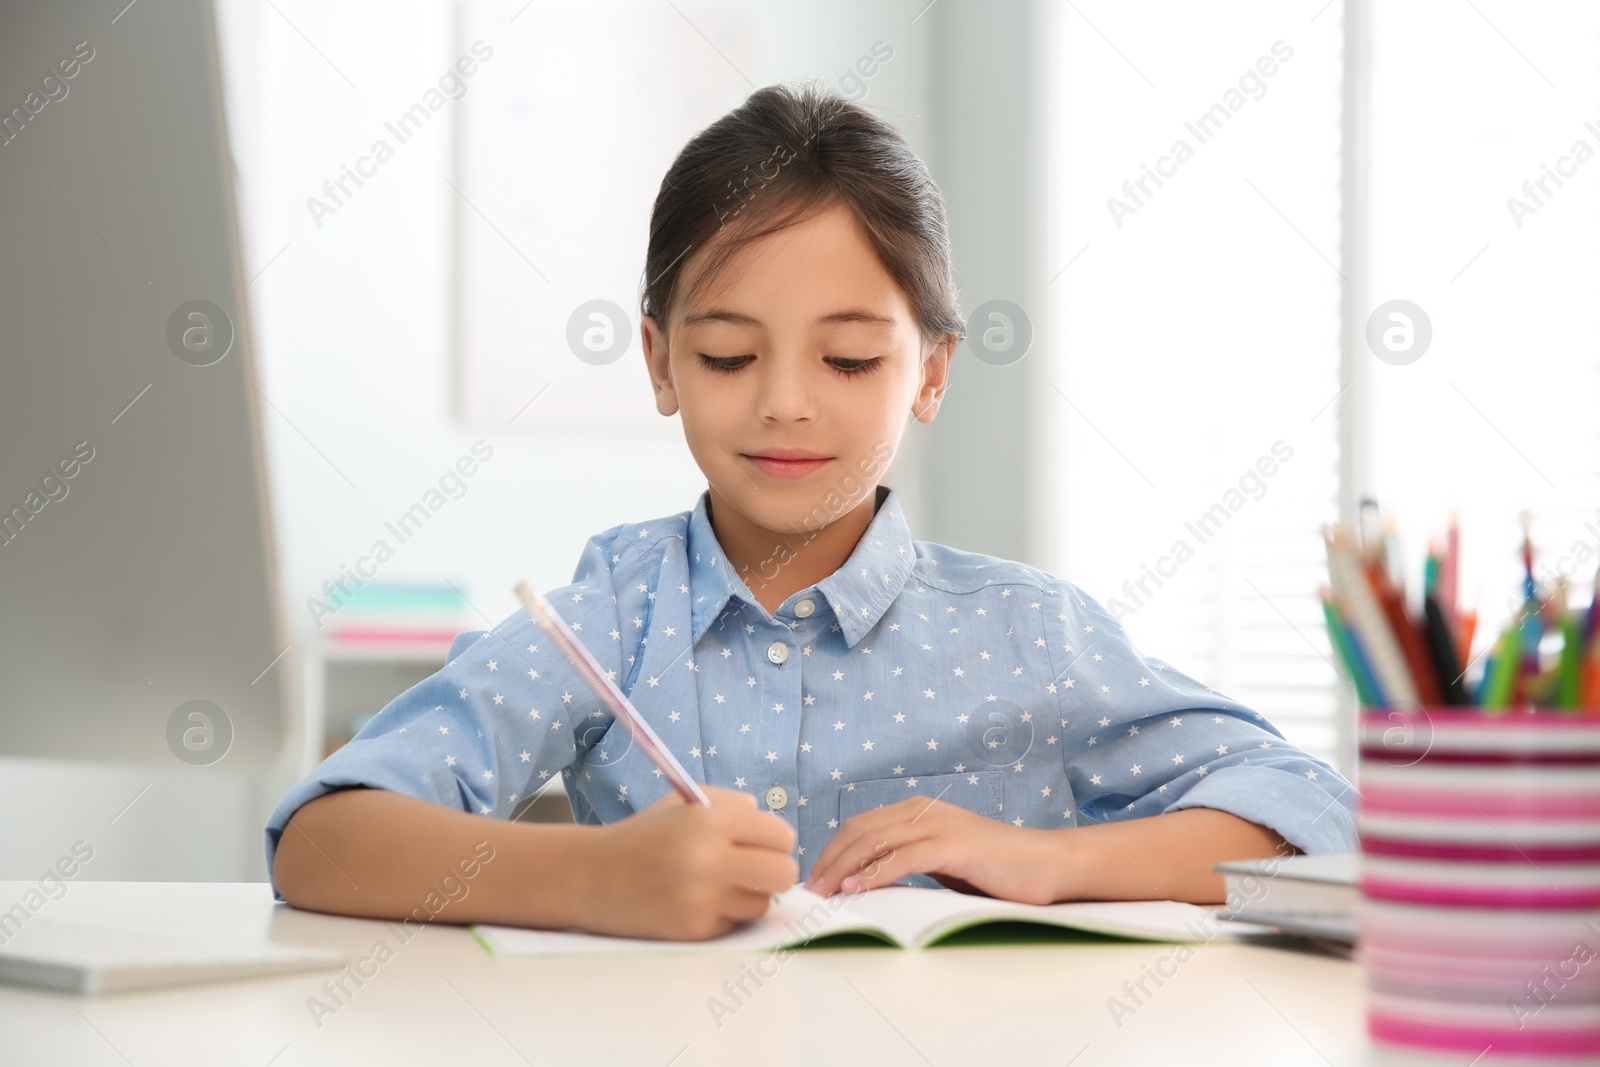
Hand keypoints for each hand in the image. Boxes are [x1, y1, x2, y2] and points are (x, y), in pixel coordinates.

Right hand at [569, 785, 797, 940]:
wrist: (591, 876)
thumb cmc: (645, 836)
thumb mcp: (686, 804)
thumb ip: (736, 807)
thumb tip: (778, 835)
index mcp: (710, 820)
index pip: (781, 836)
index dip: (775, 841)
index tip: (761, 844)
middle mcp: (709, 859)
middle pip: (784, 874)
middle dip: (775, 872)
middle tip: (754, 869)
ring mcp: (702, 899)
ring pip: (762, 904)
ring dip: (748, 896)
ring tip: (716, 885)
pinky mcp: (694, 930)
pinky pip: (734, 924)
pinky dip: (723, 915)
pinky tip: (695, 902)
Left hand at [803, 797, 1068, 904]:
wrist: (1049, 865)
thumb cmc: (997, 870)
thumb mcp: (944, 865)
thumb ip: (909, 865)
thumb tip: (867, 884)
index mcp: (919, 812)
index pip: (861, 827)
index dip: (833, 851)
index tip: (814, 878)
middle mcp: (924, 811)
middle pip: (860, 830)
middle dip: (829, 860)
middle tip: (809, 889)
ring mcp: (940, 825)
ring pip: (876, 840)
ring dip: (844, 868)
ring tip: (824, 892)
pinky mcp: (955, 845)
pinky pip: (905, 857)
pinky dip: (876, 872)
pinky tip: (857, 888)